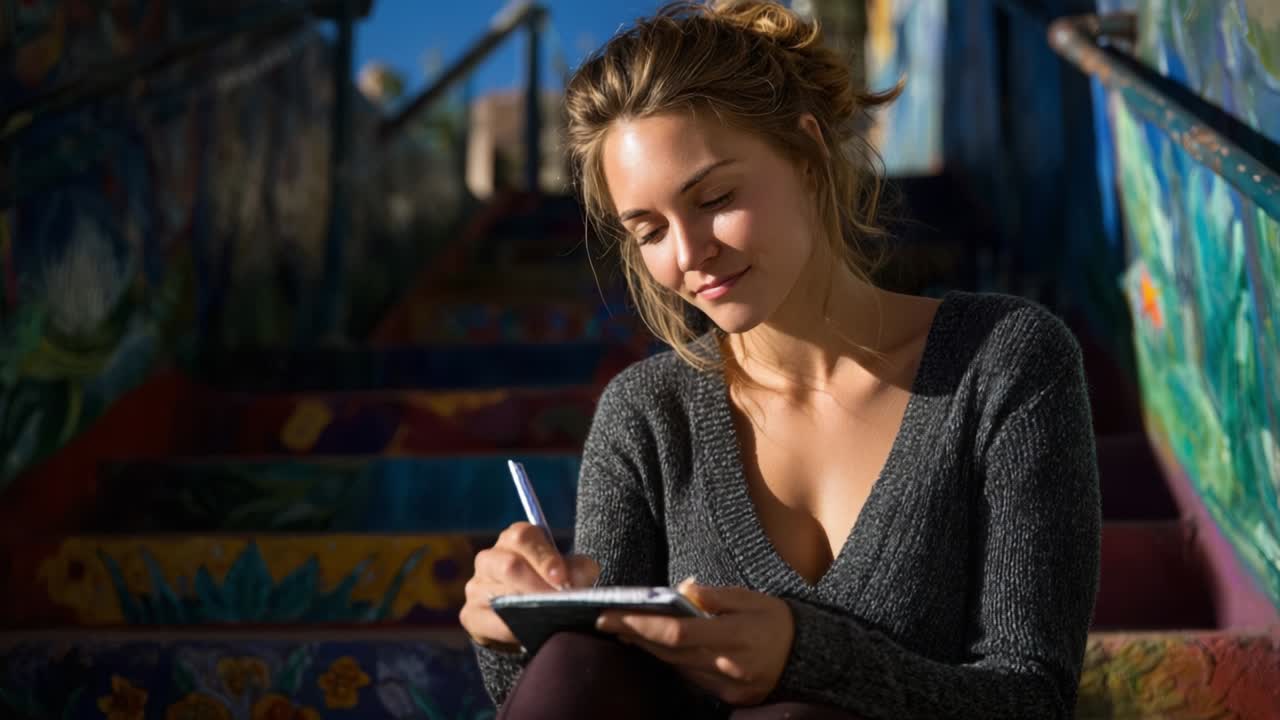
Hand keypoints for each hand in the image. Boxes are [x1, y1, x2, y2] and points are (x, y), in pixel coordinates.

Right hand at [460, 522, 599, 651]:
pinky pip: (487, 621)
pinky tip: (526, 634)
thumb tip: (573, 581)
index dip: (544, 557)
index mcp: (515, 539)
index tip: (561, 579)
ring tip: (546, 618)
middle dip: (536, 586)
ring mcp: (477, 586)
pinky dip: (509, 629)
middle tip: (557, 602)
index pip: (523, 537)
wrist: (532, 620)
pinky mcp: (470, 613)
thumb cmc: (552, 586)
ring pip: (497, 593)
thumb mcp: (571, 573)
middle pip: (508, 565)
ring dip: (524, 607)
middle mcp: (491, 558)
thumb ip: (578, 570)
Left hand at [595, 579, 794, 705]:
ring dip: (649, 650)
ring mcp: (728, 686)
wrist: (810, 656)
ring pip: (677, 668)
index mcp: (735, 636)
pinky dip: (672, 662)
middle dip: (635, 637)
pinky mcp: (729, 698)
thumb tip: (682, 590)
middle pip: (670, 653)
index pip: (677, 633)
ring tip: (625, 630)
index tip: (613, 615)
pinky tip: (656, 647)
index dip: (641, 626)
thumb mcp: (750, 598)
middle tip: (606, 621)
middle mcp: (728, 666)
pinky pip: (691, 679)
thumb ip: (715, 596)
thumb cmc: (776, 619)